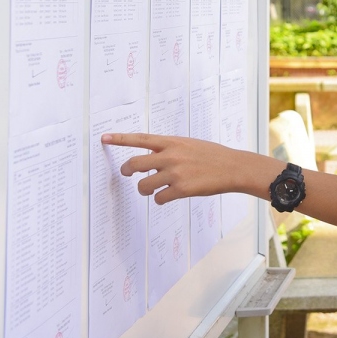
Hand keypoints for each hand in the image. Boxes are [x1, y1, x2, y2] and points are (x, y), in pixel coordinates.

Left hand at [103, 132, 249, 204]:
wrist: (232, 167)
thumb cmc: (212, 155)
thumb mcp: (189, 144)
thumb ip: (169, 149)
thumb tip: (151, 159)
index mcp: (172, 142)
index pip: (140, 139)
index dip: (120, 139)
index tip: (104, 138)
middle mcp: (170, 156)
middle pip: (134, 164)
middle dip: (127, 171)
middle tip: (128, 175)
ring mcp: (175, 173)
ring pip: (143, 186)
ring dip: (144, 190)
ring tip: (153, 189)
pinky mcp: (181, 189)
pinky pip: (159, 198)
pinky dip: (161, 199)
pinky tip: (169, 196)